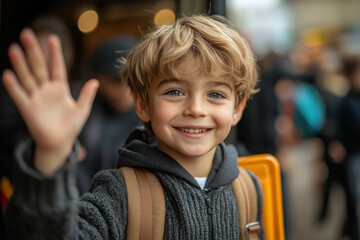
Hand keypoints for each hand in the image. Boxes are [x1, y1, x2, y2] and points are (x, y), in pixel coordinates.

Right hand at [2, 29, 98, 174]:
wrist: (59, 143)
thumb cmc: (71, 127)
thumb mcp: (82, 110)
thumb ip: (87, 95)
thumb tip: (96, 81)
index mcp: (60, 89)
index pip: (57, 67)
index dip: (55, 53)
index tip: (53, 37)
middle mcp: (46, 90)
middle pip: (39, 67)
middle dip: (34, 51)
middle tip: (27, 33)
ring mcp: (36, 98)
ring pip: (27, 78)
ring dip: (20, 64)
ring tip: (14, 48)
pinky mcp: (28, 109)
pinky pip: (20, 96)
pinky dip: (14, 86)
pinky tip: (7, 74)